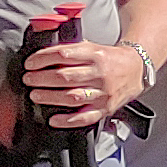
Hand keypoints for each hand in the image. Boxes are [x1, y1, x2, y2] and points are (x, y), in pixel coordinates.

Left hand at [22, 33, 143, 129]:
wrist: (137, 69)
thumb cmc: (110, 59)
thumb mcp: (92, 47)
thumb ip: (71, 50)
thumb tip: (42, 56)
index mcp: (95, 55)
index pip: (63, 54)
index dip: (42, 59)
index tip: (30, 63)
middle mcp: (100, 73)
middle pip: (64, 77)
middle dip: (40, 78)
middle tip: (29, 79)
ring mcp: (103, 92)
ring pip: (72, 97)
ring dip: (49, 97)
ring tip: (35, 95)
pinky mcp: (106, 108)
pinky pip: (85, 117)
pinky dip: (67, 120)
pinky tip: (54, 119)